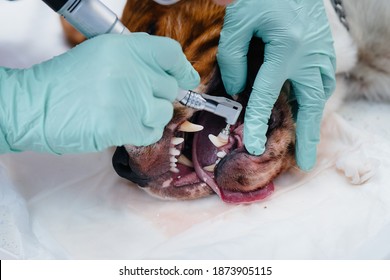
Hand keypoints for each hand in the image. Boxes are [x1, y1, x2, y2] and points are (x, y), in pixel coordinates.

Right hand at [0, 33, 198, 153]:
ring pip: (164, 111)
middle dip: (157, 95)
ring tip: (124, 113)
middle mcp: (130, 70)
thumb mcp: (100, 55)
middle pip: (169, 86)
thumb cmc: (67, 82)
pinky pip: (152, 132)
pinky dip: (141, 132)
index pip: (170, 53)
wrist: (36, 107)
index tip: (187, 78)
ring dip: (150, 116)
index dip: (182, 68)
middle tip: (135, 99)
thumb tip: (168, 68)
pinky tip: (121, 126)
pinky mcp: (124, 126)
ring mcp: (129, 100)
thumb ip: (135, 58)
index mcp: (124, 48)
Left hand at [217, 0, 335, 170]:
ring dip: (313, 119)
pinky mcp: (324, 48)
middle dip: (307, 135)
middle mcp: (309, 54)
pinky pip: (322, 81)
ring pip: (320, 94)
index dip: (258, 123)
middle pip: (310, 104)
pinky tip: (307, 110)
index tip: (254, 147)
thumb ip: (233, 57)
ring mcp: (321, 52)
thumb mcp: (239, 21)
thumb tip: (239, 89)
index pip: (267, 95)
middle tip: (304, 162)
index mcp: (287, 47)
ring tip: (306, 142)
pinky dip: (315, 100)